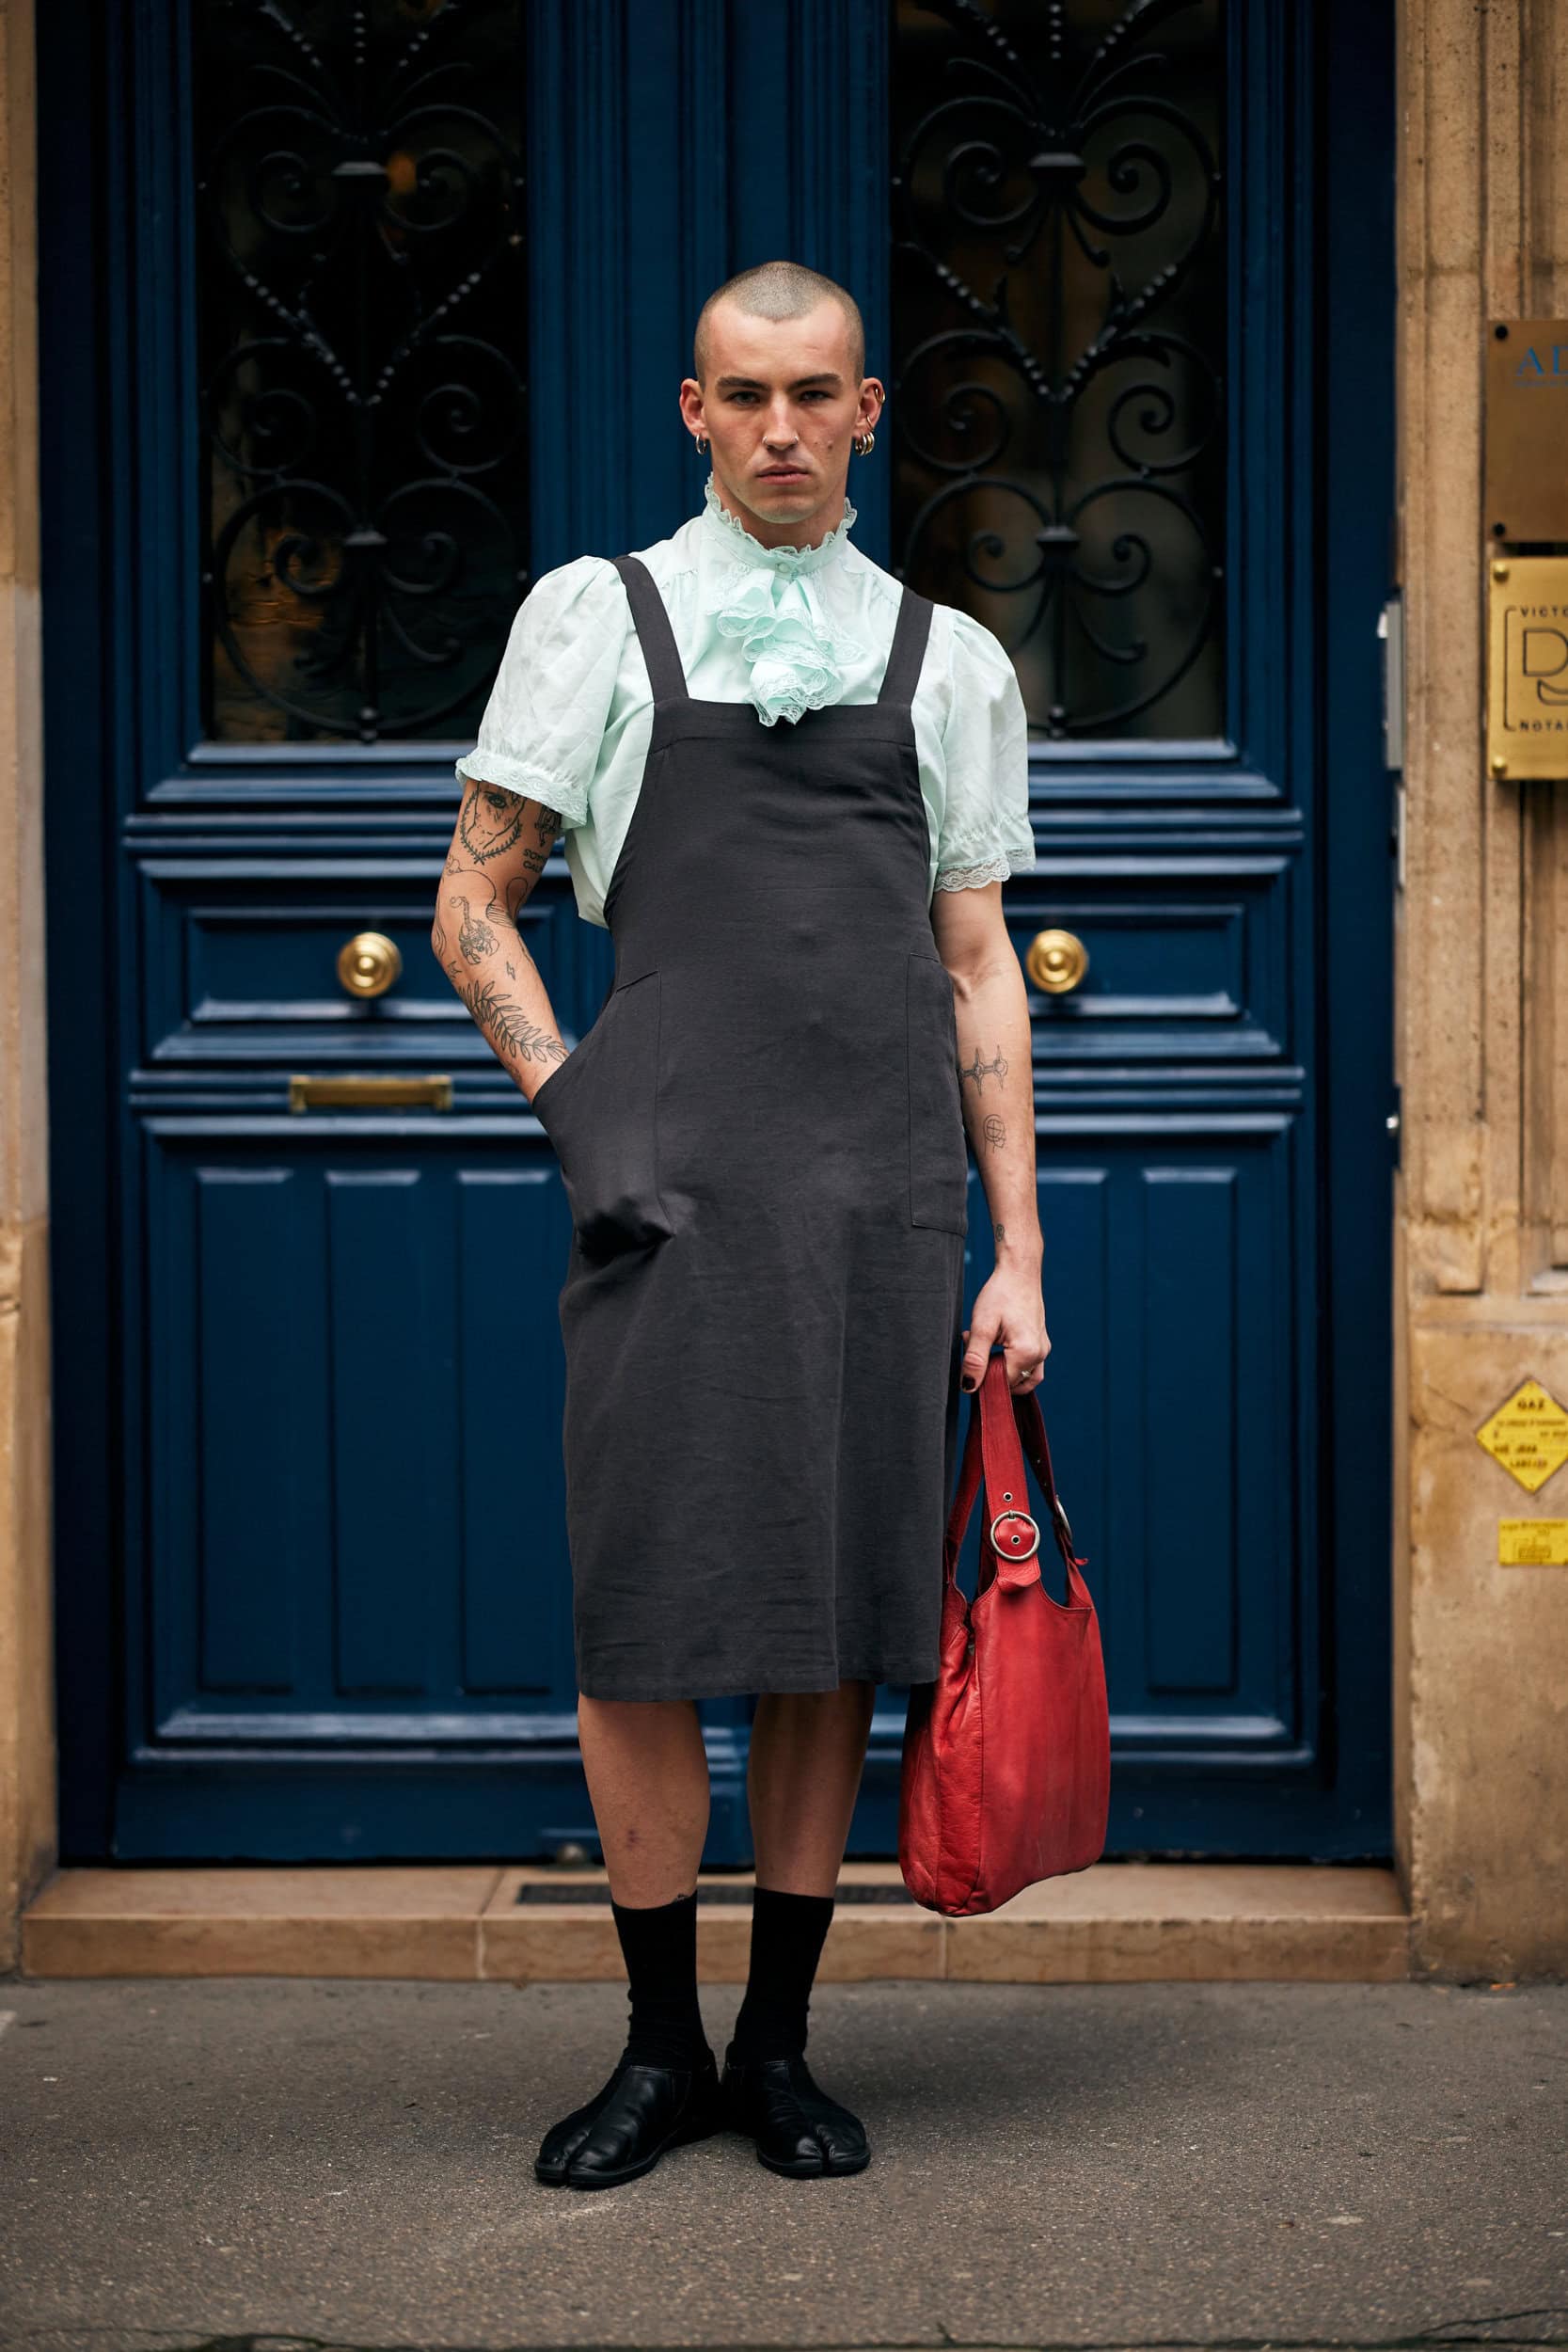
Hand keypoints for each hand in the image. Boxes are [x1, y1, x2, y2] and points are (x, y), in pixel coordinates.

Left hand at [960, 1268, 1048, 1394]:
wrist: (1018, 1272)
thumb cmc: (1000, 1294)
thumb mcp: (981, 1326)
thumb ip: (975, 1359)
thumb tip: (968, 1386)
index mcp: (1026, 1352)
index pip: (1001, 1384)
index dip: (981, 1375)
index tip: (970, 1353)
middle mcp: (1040, 1355)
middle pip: (1011, 1382)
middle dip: (990, 1370)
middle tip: (976, 1343)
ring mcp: (1043, 1350)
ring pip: (1022, 1379)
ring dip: (1002, 1371)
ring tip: (988, 1347)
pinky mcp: (1041, 1344)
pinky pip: (1030, 1368)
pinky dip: (1013, 1366)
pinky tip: (998, 1348)